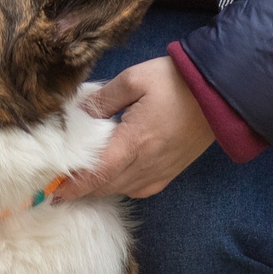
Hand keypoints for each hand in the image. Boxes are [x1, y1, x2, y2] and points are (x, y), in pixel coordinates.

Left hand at [47, 56, 214, 201]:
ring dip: (102, 188)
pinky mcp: (172, 171)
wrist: (219, 92)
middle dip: (82, 189)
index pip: (95, 174)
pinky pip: (141, 189)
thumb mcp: (133, 80)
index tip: (53, 193)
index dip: (72, 186)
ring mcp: (161, 170)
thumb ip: (103, 99)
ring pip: (122, 189)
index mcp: (133, 142)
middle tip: (62, 186)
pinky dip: (123, 187)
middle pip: (106, 186)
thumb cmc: (175, 81)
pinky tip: (117, 177)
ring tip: (84, 181)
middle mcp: (146, 163)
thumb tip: (81, 115)